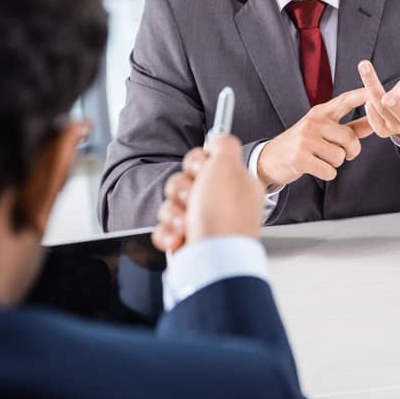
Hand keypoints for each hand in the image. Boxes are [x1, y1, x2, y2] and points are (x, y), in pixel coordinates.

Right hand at [152, 135, 264, 251]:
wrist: (213, 260)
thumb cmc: (222, 215)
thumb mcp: (228, 165)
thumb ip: (223, 145)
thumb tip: (218, 138)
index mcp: (234, 184)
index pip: (204, 162)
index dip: (196, 165)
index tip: (200, 171)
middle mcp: (220, 203)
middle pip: (183, 182)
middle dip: (180, 190)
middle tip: (192, 199)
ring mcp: (204, 224)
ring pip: (171, 206)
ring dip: (173, 214)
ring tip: (186, 224)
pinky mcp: (188, 242)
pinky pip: (165, 229)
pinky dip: (168, 233)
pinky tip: (180, 237)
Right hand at [256, 88, 373, 188]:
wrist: (270, 159)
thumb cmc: (303, 144)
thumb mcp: (324, 131)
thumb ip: (350, 127)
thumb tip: (375, 123)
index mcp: (320, 112)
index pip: (345, 101)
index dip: (361, 96)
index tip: (374, 91)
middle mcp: (313, 122)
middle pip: (350, 139)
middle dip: (351, 152)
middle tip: (342, 155)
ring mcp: (305, 140)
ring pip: (340, 157)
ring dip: (335, 164)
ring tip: (320, 158)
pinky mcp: (300, 158)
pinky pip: (330, 171)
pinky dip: (326, 174)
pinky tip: (314, 168)